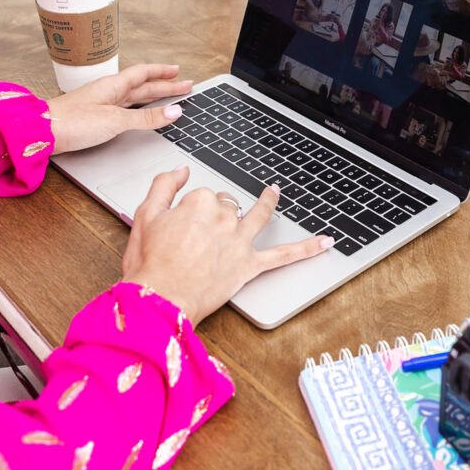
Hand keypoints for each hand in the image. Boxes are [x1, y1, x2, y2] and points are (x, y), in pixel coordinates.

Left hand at [47, 64, 192, 154]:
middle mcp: (109, 92)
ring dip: (153, 97)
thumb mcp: (116, 120)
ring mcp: (102, 104)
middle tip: (184, 86)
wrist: (41, 133)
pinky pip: (126, 109)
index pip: (144, 74)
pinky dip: (140, 110)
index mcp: (114, 86)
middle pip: (143, 86)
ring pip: (134, 97)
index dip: (162, 72)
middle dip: (165, 86)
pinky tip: (142, 113)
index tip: (178, 71)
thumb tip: (174, 112)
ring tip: (169, 97)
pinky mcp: (96, 117)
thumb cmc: (72, 122)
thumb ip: (146, 118)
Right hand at [121, 167, 333, 325]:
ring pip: (259, 215)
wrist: (160, 300)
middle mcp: (225, 217)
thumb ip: (163, 186)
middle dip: (217, 216)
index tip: (182, 225)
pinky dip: (307, 248)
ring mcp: (240, 241)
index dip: (192, 211)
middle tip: (199, 236)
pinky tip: (325, 242)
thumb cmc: (149, 264)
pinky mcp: (249, 265)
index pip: (202, 197)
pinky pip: (284, 255)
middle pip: (227, 207)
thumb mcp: (144, 217)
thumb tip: (180, 169)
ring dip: (269, 202)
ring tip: (274, 192)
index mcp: (200, 202)